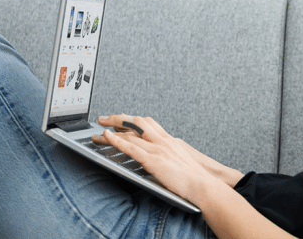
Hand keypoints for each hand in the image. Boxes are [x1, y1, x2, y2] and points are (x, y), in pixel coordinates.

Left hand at [94, 114, 244, 195]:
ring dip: (112, 129)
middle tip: (105, 118)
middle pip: (137, 122)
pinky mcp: (153, 160)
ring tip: (99, 130)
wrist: (203, 184)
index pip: (148, 123)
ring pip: (131, 132)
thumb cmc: (195, 178)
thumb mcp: (181, 161)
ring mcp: (158, 149)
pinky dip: (116, 140)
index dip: (132, 119)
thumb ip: (169, 157)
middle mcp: (163, 141)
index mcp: (170, 140)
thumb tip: (162, 160)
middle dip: (119, 118)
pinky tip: (106, 137)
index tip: (121, 119)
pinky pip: (131, 147)